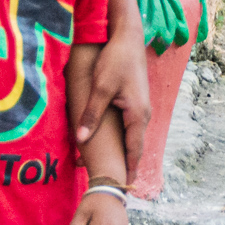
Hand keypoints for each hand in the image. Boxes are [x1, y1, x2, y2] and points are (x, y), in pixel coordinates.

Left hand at [78, 31, 150, 174]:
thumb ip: (91, 115)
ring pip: (133, 136)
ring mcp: (141, 107)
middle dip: (127, 164)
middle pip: (136, 146)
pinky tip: (112, 141)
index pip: (134, 149)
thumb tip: (80, 139)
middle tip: (117, 183)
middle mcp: (143, 113)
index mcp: (137, 114)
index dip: (129, 169)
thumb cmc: (115, 60)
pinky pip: (131, 125)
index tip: (124, 186)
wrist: (128, 38)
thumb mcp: (100, 88)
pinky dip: (123, 138)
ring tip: (113, 167)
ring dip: (124, 151)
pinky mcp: (136, 100)